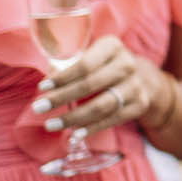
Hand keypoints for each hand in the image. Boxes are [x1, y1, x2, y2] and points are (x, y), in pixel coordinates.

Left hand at [33, 36, 162, 136]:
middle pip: (90, 84)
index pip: (84, 64)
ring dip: (74, 117)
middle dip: (61, 98)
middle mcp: (127, 64)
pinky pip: (112, 119)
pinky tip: (75, 134)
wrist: (142, 79)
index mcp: (112, 46)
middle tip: (38, 108)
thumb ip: (69, 66)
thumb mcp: (92, 57)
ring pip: (101, 105)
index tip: (42, 88)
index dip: (62, 77)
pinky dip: (92, 128)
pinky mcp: (139, 105)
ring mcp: (135, 86)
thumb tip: (47, 83)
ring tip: (52, 125)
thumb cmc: (105, 66)